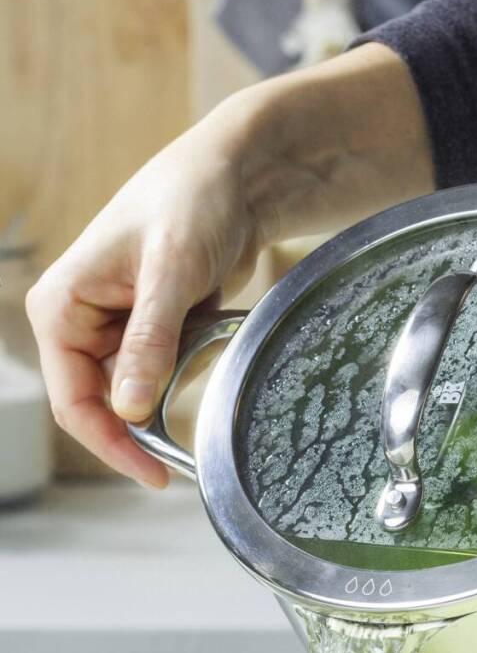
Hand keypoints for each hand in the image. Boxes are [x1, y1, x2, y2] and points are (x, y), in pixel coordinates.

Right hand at [26, 43, 430, 487]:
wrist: (238, 177)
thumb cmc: (192, 204)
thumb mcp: (170, 273)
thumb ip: (149, 341)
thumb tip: (130, 409)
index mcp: (62, 307)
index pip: (74, 399)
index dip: (111, 443)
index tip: (154, 475)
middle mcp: (82, 320)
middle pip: (104, 403)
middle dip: (141, 429)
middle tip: (185, 461)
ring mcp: (120, 326)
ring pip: (138, 391)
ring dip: (169, 399)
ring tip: (204, 378)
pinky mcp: (156, 327)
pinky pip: (165, 371)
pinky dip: (187, 376)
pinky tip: (210, 353)